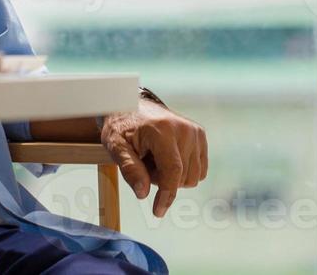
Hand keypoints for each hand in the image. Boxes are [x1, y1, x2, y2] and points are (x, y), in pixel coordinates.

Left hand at [102, 100, 207, 217]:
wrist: (133, 105)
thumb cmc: (122, 126)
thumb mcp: (116, 146)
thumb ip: (129, 169)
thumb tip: (143, 193)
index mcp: (162, 130)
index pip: (172, 170)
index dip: (167, 195)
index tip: (158, 212)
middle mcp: (183, 129)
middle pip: (182, 177)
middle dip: (162, 180)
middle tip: (144, 165)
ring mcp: (194, 132)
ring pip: (193, 177)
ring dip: (173, 177)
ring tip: (155, 160)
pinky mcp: (200, 135)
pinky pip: (199, 170)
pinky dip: (183, 171)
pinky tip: (168, 158)